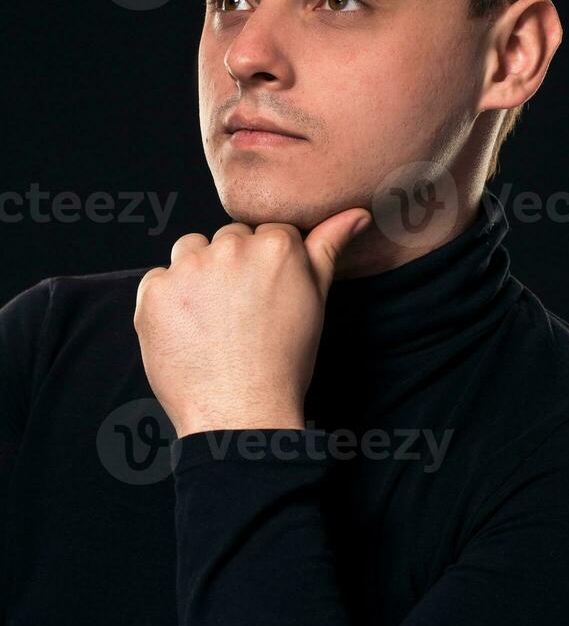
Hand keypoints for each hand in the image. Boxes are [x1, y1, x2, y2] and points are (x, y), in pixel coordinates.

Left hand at [133, 208, 371, 437]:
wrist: (241, 412)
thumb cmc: (285, 360)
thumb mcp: (316, 300)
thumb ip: (329, 247)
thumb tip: (357, 213)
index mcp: (275, 246)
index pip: (267, 233)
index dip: (268, 266)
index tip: (267, 295)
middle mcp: (230, 247)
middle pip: (228, 238)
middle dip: (233, 265)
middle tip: (240, 311)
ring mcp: (188, 268)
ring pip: (190, 250)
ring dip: (197, 273)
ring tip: (212, 317)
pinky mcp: (154, 292)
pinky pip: (158, 279)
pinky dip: (169, 301)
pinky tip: (187, 330)